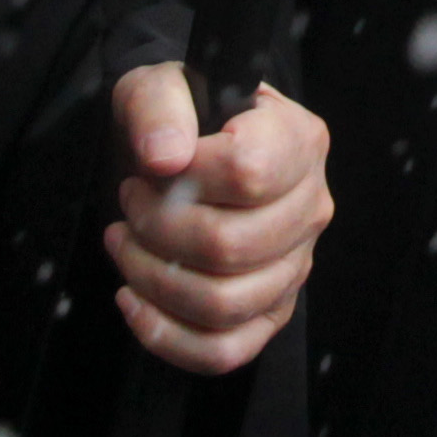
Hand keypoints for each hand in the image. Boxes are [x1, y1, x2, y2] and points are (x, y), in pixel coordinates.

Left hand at [107, 64, 333, 374]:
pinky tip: (134, 302)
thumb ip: (159, 107)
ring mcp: (296, 264)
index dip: (186, 177)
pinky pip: (227, 350)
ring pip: (225, 303)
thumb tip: (163, 158)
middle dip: (156, 230)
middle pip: (230, 246)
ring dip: (154, 280)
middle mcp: (311, 205)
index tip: (152, 167)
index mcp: (299, 141)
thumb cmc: (181, 116)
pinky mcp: (272, 309)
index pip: (247, 173)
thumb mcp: (159, 85)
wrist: (188, 144)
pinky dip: (168, 337)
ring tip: (126, 244)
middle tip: (130, 204)